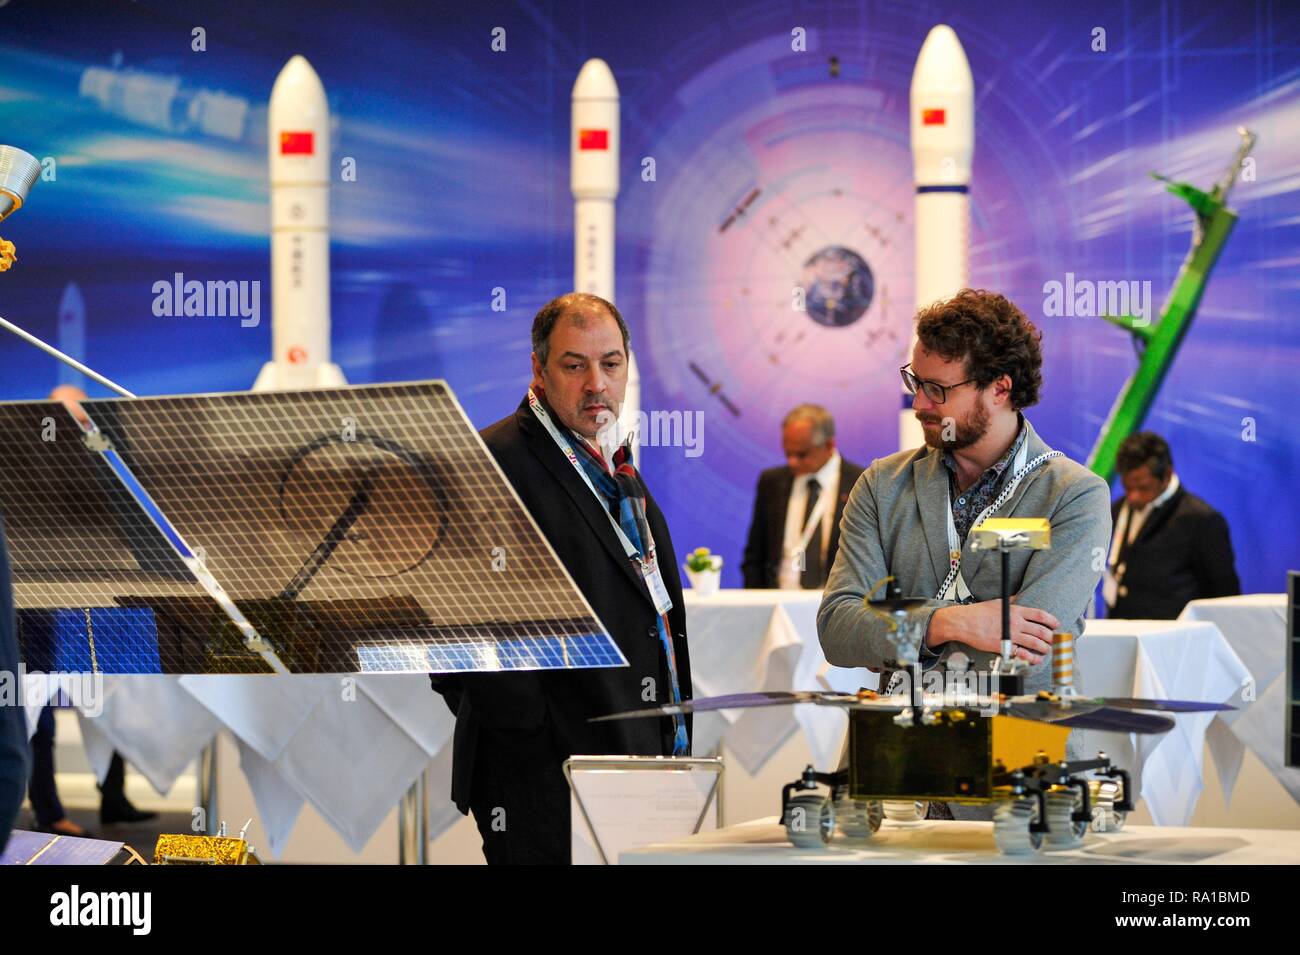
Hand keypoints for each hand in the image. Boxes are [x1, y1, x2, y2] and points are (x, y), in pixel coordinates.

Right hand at [928, 599, 1059, 663]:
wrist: (963, 622)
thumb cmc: (978, 612)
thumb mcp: (997, 602)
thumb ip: (1011, 601)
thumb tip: (1019, 597)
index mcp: (1015, 610)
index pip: (1039, 615)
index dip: (1051, 620)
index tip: (1056, 624)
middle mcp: (1015, 622)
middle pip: (1041, 630)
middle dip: (1050, 636)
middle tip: (1053, 639)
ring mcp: (1010, 635)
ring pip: (1035, 643)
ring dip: (1044, 648)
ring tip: (1047, 649)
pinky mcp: (1003, 646)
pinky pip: (1022, 654)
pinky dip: (1031, 658)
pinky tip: (1035, 659)